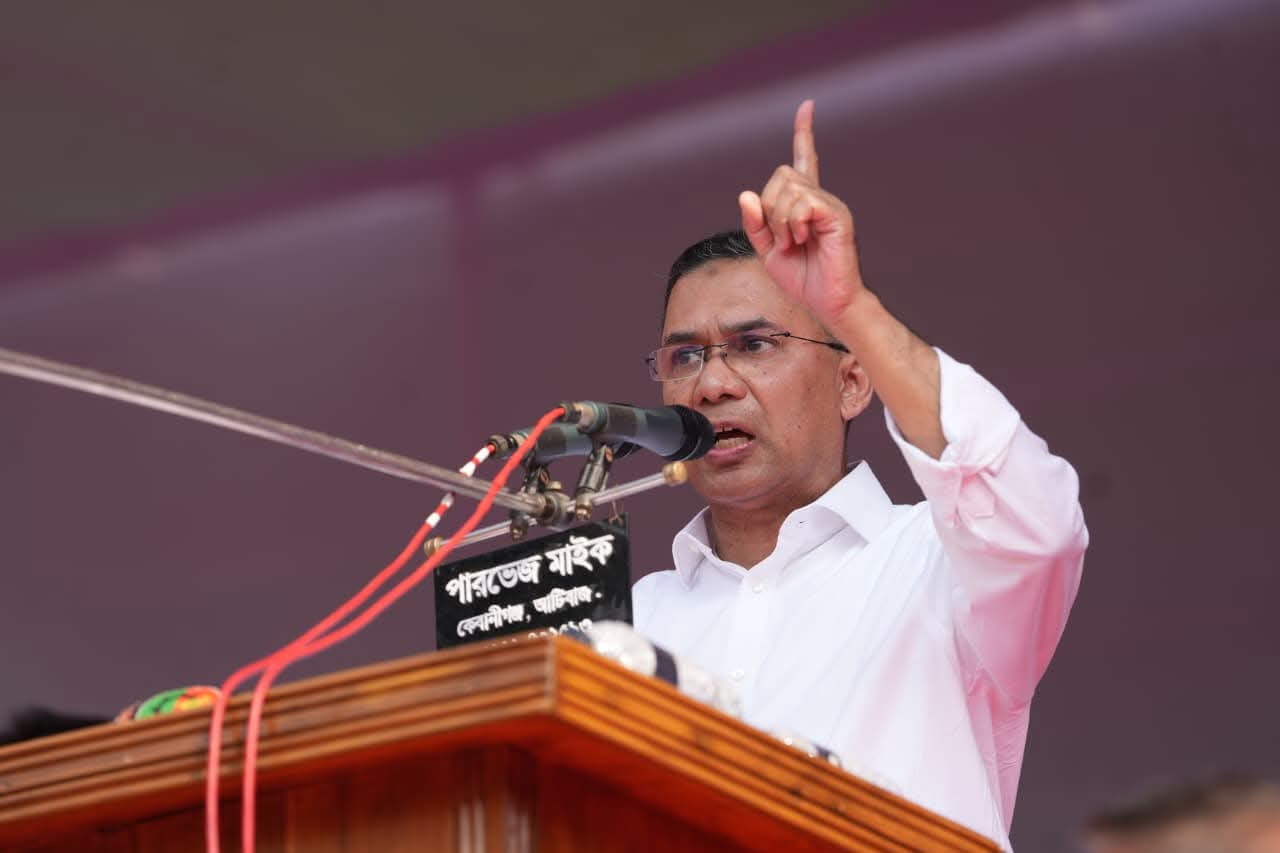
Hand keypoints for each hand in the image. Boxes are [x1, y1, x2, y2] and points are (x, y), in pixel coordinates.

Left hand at [739, 100, 865, 326]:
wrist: (827, 303)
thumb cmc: (802, 278)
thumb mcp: (767, 250)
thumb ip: (755, 223)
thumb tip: (746, 194)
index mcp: (804, 204)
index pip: (804, 160)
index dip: (804, 133)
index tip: (807, 106)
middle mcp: (820, 198)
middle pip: (781, 174)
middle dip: (769, 208)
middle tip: (783, 238)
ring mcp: (830, 204)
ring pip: (789, 189)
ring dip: (780, 221)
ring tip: (794, 243)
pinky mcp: (838, 215)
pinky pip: (804, 203)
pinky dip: (794, 223)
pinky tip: (802, 239)